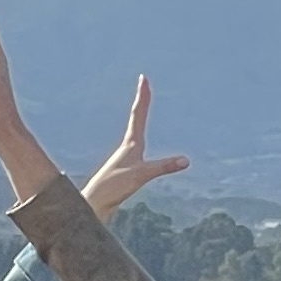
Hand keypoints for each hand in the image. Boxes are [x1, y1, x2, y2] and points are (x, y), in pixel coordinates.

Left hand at [83, 73, 189, 222]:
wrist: (95, 201)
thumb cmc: (114, 186)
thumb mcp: (142, 175)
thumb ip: (164, 167)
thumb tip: (186, 161)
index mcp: (131, 143)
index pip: (138, 114)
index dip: (142, 96)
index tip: (144, 79)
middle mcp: (127, 146)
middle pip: (137, 116)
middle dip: (142, 100)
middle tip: (144, 83)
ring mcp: (125, 156)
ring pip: (134, 129)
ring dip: (139, 115)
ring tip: (142, 105)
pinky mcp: (125, 167)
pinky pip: (136, 145)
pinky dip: (140, 135)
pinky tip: (139, 141)